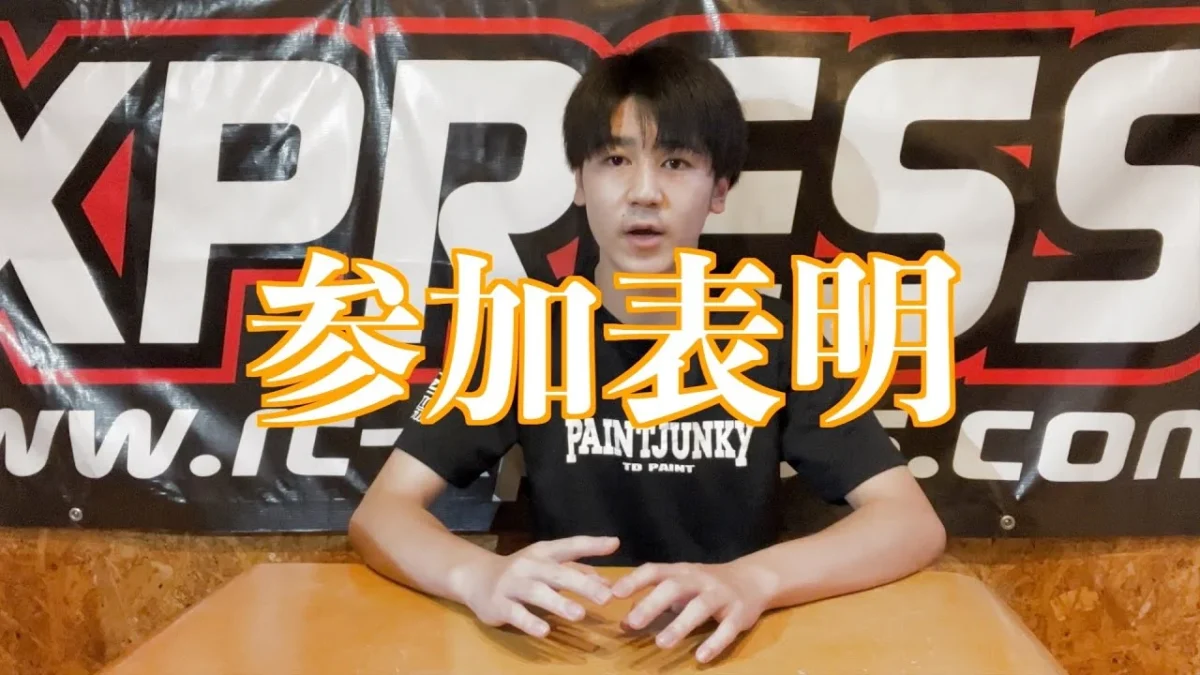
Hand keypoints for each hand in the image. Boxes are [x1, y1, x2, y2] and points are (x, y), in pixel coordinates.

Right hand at [451, 535, 619, 637]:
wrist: (476, 577)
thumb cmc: (521, 572)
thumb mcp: (547, 566)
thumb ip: (577, 572)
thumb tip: (608, 583)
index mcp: (544, 553)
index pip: (570, 545)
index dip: (592, 544)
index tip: (614, 544)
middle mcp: (529, 565)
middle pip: (557, 573)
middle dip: (582, 584)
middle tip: (606, 598)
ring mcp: (512, 584)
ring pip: (536, 593)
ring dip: (558, 603)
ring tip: (579, 614)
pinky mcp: (499, 604)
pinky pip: (515, 613)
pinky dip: (530, 622)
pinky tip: (545, 631)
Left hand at [611, 561, 774, 663]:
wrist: (753, 579)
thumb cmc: (706, 585)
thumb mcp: (680, 586)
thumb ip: (652, 601)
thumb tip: (623, 623)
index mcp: (682, 571)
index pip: (655, 570)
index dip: (634, 580)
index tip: (613, 594)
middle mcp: (700, 579)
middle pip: (675, 587)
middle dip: (652, 603)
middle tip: (633, 622)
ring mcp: (721, 595)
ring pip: (700, 607)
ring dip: (680, 625)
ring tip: (661, 643)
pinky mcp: (740, 613)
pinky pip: (728, 628)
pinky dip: (715, 642)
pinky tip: (701, 657)